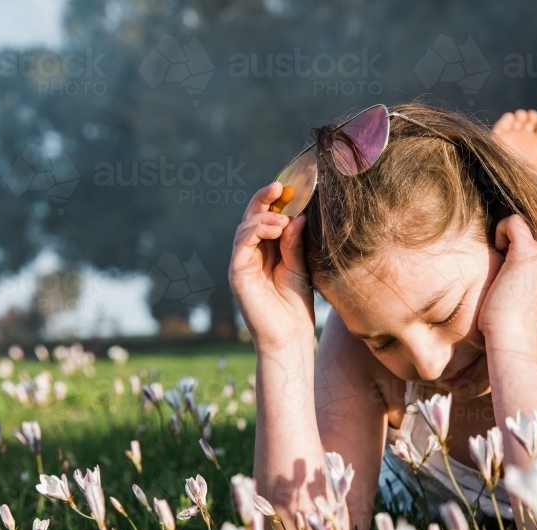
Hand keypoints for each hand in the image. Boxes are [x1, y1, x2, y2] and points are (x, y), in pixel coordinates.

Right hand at [229, 182, 314, 350]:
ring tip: (284, 217)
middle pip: (252, 217)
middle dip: (265, 199)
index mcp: (267, 250)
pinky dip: (257, 231)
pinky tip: (276, 228)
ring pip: (245, 227)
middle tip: (281, 186)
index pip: (267, 218)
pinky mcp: (237, 273)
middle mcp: (252, 254)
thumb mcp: (299, 266)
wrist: (289, 336)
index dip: (276, 201)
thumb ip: (294, 242)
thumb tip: (297, 215)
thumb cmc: (295, 305)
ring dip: (265, 217)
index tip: (292, 187)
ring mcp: (242, 262)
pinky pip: (242, 243)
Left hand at [477, 214, 536, 347]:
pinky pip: (514, 221)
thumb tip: (508, 268)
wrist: (515, 341)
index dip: (524, 236)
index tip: (508, 252)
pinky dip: (501, 231)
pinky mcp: (527, 253)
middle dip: (518, 229)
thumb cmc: (514, 326)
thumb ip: (523, 275)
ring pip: (528, 218)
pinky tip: (497, 252)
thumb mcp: (524, 293)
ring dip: (509, 230)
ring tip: (501, 253)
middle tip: (502, 249)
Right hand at [492, 109, 536, 174]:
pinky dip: (507, 119)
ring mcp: (509, 140)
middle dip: (531, 117)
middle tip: (531, 117)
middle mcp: (522, 144)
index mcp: (535, 148)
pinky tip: (512, 119)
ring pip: (515, 122)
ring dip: (520, 115)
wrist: (510, 171)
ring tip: (522, 118)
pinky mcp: (496, 139)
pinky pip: (502, 125)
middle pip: (528, 124)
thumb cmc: (531, 162)